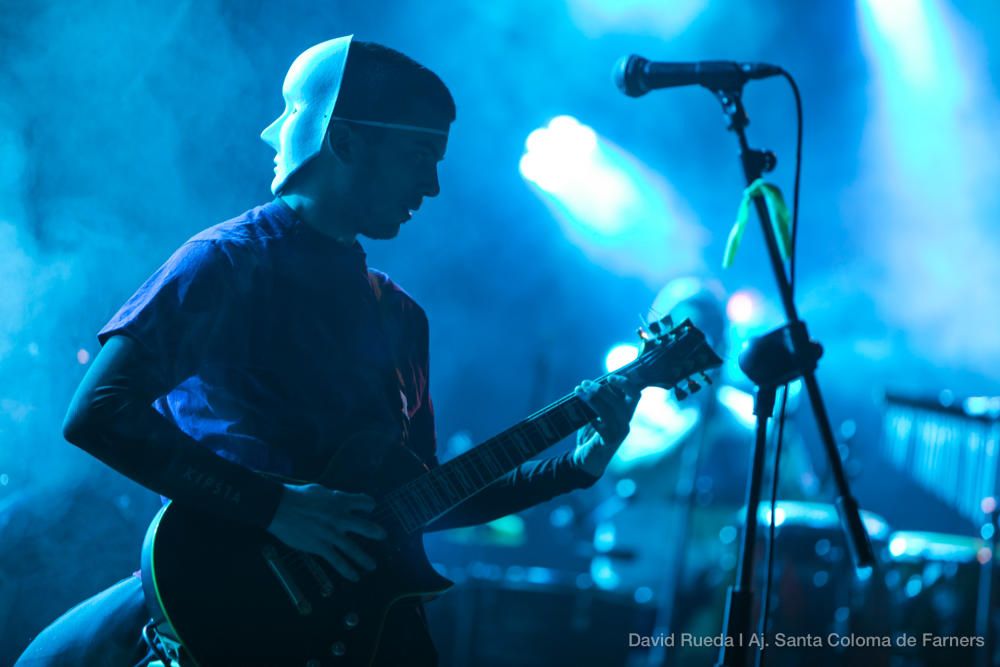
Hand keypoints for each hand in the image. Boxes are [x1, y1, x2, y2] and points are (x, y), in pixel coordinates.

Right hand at [266, 483, 386, 581]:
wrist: (279, 508)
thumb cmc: (298, 496)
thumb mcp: (320, 490)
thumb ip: (333, 496)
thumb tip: (340, 498)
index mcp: (340, 501)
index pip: (364, 502)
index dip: (369, 505)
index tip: (371, 509)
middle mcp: (340, 518)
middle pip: (365, 527)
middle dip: (377, 533)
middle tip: (383, 536)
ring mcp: (331, 534)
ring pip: (353, 549)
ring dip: (365, 559)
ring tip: (372, 566)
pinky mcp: (320, 546)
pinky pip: (337, 561)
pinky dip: (347, 570)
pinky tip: (354, 576)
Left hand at [572, 375, 640, 478]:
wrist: (587, 460)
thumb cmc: (592, 433)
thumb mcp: (598, 414)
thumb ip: (600, 401)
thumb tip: (592, 383)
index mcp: (626, 413)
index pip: (635, 394)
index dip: (625, 383)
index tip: (609, 377)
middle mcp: (625, 422)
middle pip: (619, 401)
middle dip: (601, 389)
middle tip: (584, 383)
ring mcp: (619, 433)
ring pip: (609, 412)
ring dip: (592, 399)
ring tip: (578, 391)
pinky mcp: (609, 442)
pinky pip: (603, 427)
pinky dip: (593, 418)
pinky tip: (583, 414)